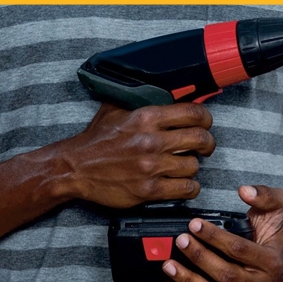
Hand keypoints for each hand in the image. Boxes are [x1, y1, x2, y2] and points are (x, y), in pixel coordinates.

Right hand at [59, 102, 214, 208]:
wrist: (75, 168)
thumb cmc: (95, 140)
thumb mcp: (116, 109)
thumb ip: (141, 100)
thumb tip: (168, 92)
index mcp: (146, 117)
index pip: (193, 113)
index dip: (206, 119)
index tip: (205, 124)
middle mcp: (151, 141)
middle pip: (200, 139)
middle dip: (207, 143)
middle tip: (204, 147)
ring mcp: (151, 167)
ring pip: (194, 166)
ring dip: (193, 167)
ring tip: (185, 166)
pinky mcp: (148, 189)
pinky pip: (185, 189)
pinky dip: (189, 188)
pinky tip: (183, 184)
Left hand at [158, 185, 282, 281]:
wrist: (281, 258)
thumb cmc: (274, 233)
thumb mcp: (278, 208)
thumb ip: (265, 195)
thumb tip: (246, 191)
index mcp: (271, 261)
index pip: (239, 249)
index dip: (215, 237)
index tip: (195, 224)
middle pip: (225, 274)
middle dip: (199, 257)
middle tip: (180, 240)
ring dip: (188, 280)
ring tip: (169, 265)